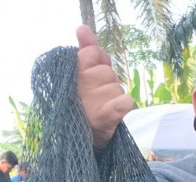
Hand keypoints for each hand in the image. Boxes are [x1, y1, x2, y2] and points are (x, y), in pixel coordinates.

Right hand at [75, 25, 133, 148]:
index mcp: (71, 74)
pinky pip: (124, 102)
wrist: (82, 138)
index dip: (99, 63)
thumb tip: (83, 28)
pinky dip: (124, 105)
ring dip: (114, 97)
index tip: (93, 76)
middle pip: (108, 73)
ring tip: (101, 108)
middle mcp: (80, 86)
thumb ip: (86, 50)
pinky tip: (116, 109)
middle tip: (96, 97)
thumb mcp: (82, 75)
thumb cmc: (84, 103)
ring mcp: (93, 102)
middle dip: (107, 83)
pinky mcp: (106, 117)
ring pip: (118, 88)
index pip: (93, 54)